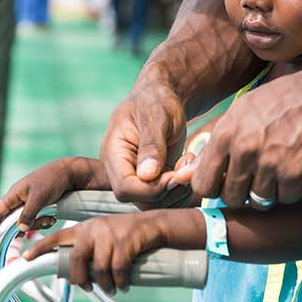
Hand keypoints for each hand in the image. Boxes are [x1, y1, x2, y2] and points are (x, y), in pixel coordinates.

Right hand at [0, 157, 105, 240]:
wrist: (72, 173)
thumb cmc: (52, 178)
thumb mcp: (39, 197)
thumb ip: (28, 213)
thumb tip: (20, 229)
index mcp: (15, 193)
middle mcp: (21, 199)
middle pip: (12, 220)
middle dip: (20, 227)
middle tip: (25, 234)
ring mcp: (31, 202)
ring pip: (27, 222)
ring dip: (36, 224)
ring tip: (48, 219)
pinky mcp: (42, 206)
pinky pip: (38, 219)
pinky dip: (44, 221)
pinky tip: (52, 218)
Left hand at [22, 210, 197, 293]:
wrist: (152, 224)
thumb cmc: (126, 235)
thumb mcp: (102, 235)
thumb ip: (88, 248)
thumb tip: (73, 273)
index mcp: (85, 228)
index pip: (57, 236)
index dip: (41, 247)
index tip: (27, 257)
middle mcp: (93, 229)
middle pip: (76, 259)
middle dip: (79, 279)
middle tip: (86, 287)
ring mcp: (110, 234)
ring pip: (98, 268)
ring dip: (104, 284)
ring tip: (110, 289)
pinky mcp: (126, 241)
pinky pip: (117, 269)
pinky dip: (119, 282)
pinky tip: (122, 286)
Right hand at [99, 74, 186, 203]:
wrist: (162, 97)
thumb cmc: (155, 100)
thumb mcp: (156, 116)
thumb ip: (152, 145)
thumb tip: (147, 175)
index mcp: (113, 153)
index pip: (124, 187)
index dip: (151, 189)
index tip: (174, 174)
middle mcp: (121, 169)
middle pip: (139, 200)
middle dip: (168, 190)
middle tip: (186, 166)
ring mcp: (136, 177)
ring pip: (154, 204)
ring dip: (178, 190)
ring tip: (187, 162)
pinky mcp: (151, 181)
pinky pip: (166, 198)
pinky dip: (182, 189)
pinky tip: (186, 166)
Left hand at [191, 66, 301, 206]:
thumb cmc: (276, 102)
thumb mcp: (237, 114)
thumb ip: (213, 147)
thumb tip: (186, 175)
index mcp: (225, 135)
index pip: (203, 184)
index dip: (212, 188)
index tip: (222, 184)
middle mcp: (246, 151)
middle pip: (230, 198)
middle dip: (240, 193)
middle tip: (253, 178)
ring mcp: (272, 164)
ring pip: (258, 201)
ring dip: (266, 192)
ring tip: (274, 171)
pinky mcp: (297, 173)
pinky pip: (285, 199)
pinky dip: (289, 190)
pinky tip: (293, 169)